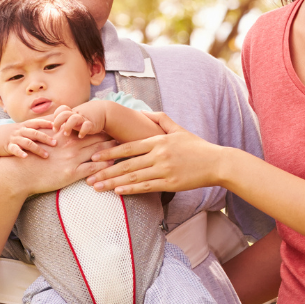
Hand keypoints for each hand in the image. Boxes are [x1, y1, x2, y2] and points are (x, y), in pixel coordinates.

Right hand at [0, 119, 56, 158]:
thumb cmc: (12, 134)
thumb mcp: (22, 129)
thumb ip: (33, 129)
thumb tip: (49, 128)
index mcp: (24, 126)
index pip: (37, 122)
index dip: (46, 123)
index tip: (55, 126)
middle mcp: (20, 131)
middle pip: (34, 133)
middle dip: (45, 138)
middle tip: (55, 143)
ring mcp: (14, 139)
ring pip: (27, 142)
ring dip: (37, 149)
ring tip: (46, 155)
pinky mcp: (8, 146)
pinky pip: (15, 149)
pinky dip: (20, 153)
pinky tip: (25, 157)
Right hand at [0, 130, 115, 197]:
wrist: (19, 173)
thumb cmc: (29, 158)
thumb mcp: (41, 141)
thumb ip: (53, 135)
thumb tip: (61, 131)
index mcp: (64, 137)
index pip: (87, 130)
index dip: (101, 128)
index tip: (114, 126)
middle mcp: (70, 146)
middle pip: (97, 139)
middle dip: (112, 137)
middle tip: (127, 135)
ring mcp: (72, 159)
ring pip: (98, 152)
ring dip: (113, 150)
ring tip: (126, 149)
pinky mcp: (71, 173)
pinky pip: (92, 169)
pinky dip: (105, 166)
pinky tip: (114, 165)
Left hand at [50, 101, 105, 137]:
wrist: (104, 112)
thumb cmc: (87, 117)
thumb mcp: (76, 116)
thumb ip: (66, 120)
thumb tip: (53, 128)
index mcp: (72, 112)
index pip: (61, 110)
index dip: (56, 116)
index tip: (54, 125)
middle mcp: (76, 114)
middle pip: (64, 114)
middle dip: (58, 122)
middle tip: (56, 130)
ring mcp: (84, 119)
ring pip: (73, 118)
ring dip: (68, 126)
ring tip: (66, 134)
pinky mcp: (92, 124)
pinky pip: (87, 126)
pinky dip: (83, 131)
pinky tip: (81, 136)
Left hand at [87, 111, 222, 193]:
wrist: (216, 162)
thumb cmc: (197, 146)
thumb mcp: (178, 129)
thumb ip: (160, 119)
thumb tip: (142, 112)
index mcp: (158, 141)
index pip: (128, 147)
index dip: (109, 152)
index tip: (93, 156)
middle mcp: (159, 154)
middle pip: (126, 164)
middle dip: (105, 171)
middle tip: (88, 176)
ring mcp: (164, 169)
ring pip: (133, 177)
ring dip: (112, 182)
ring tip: (97, 187)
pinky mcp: (170, 183)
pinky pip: (146, 187)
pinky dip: (130, 189)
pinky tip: (117, 192)